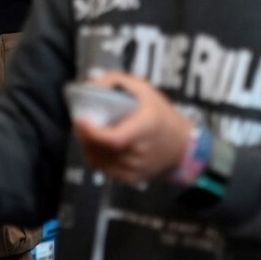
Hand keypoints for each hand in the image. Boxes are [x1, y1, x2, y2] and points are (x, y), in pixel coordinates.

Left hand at [70, 72, 193, 185]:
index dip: (93, 132)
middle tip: (80, 122)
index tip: (81, 120)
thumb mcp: (144, 90)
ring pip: (99, 161)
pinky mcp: (131, 178)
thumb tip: (92, 83)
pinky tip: (96, 145)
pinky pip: (104, 170)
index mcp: (145, 128)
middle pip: (102, 149)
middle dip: (84, 135)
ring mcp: (135, 168)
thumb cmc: (161, 116)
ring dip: (87, 146)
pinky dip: (95, 157)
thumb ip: (117, 81)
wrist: (181, 145)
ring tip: (87, 132)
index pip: (114, 139)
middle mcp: (140, 151)